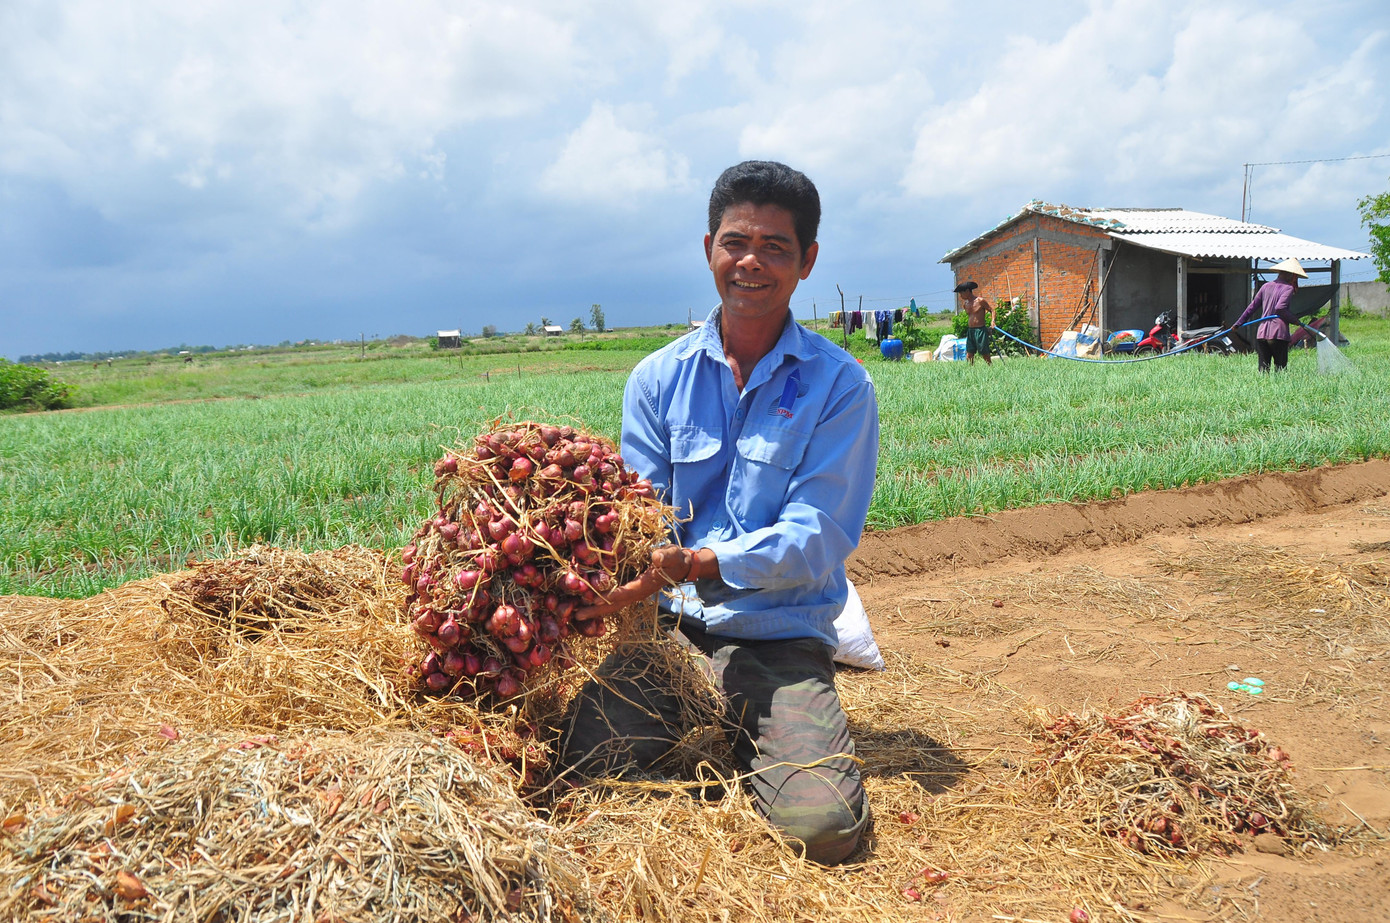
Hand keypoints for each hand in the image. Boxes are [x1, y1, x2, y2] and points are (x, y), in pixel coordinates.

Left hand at [572, 545, 703, 619]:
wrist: (680, 565)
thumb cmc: (674, 559)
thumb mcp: (672, 555)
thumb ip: (664, 556)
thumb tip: (656, 558)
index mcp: (643, 586)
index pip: (623, 593)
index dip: (607, 597)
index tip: (591, 601)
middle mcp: (637, 593)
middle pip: (614, 605)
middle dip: (595, 610)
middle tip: (576, 615)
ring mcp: (634, 593)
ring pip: (612, 604)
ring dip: (596, 609)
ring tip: (577, 613)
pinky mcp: (631, 590)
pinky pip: (614, 600)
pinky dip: (601, 603)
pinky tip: (589, 603)